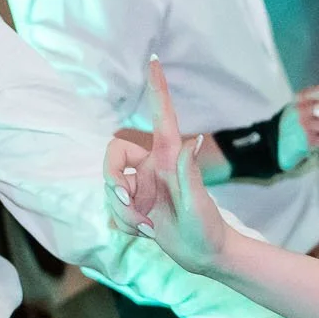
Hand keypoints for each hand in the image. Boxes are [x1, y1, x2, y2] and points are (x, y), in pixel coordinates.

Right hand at [108, 59, 234, 274]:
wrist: (205, 256)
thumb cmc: (208, 229)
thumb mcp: (199, 203)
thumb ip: (189, 173)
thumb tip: (194, 140)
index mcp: (169, 158)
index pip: (162, 118)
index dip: (158, 90)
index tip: (155, 61)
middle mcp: (153, 167)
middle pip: (112, 157)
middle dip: (113, 184)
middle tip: (132, 207)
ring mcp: (142, 186)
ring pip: (110, 188)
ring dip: (123, 212)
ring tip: (148, 230)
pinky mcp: (134, 205)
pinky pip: (112, 208)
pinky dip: (124, 223)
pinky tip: (145, 234)